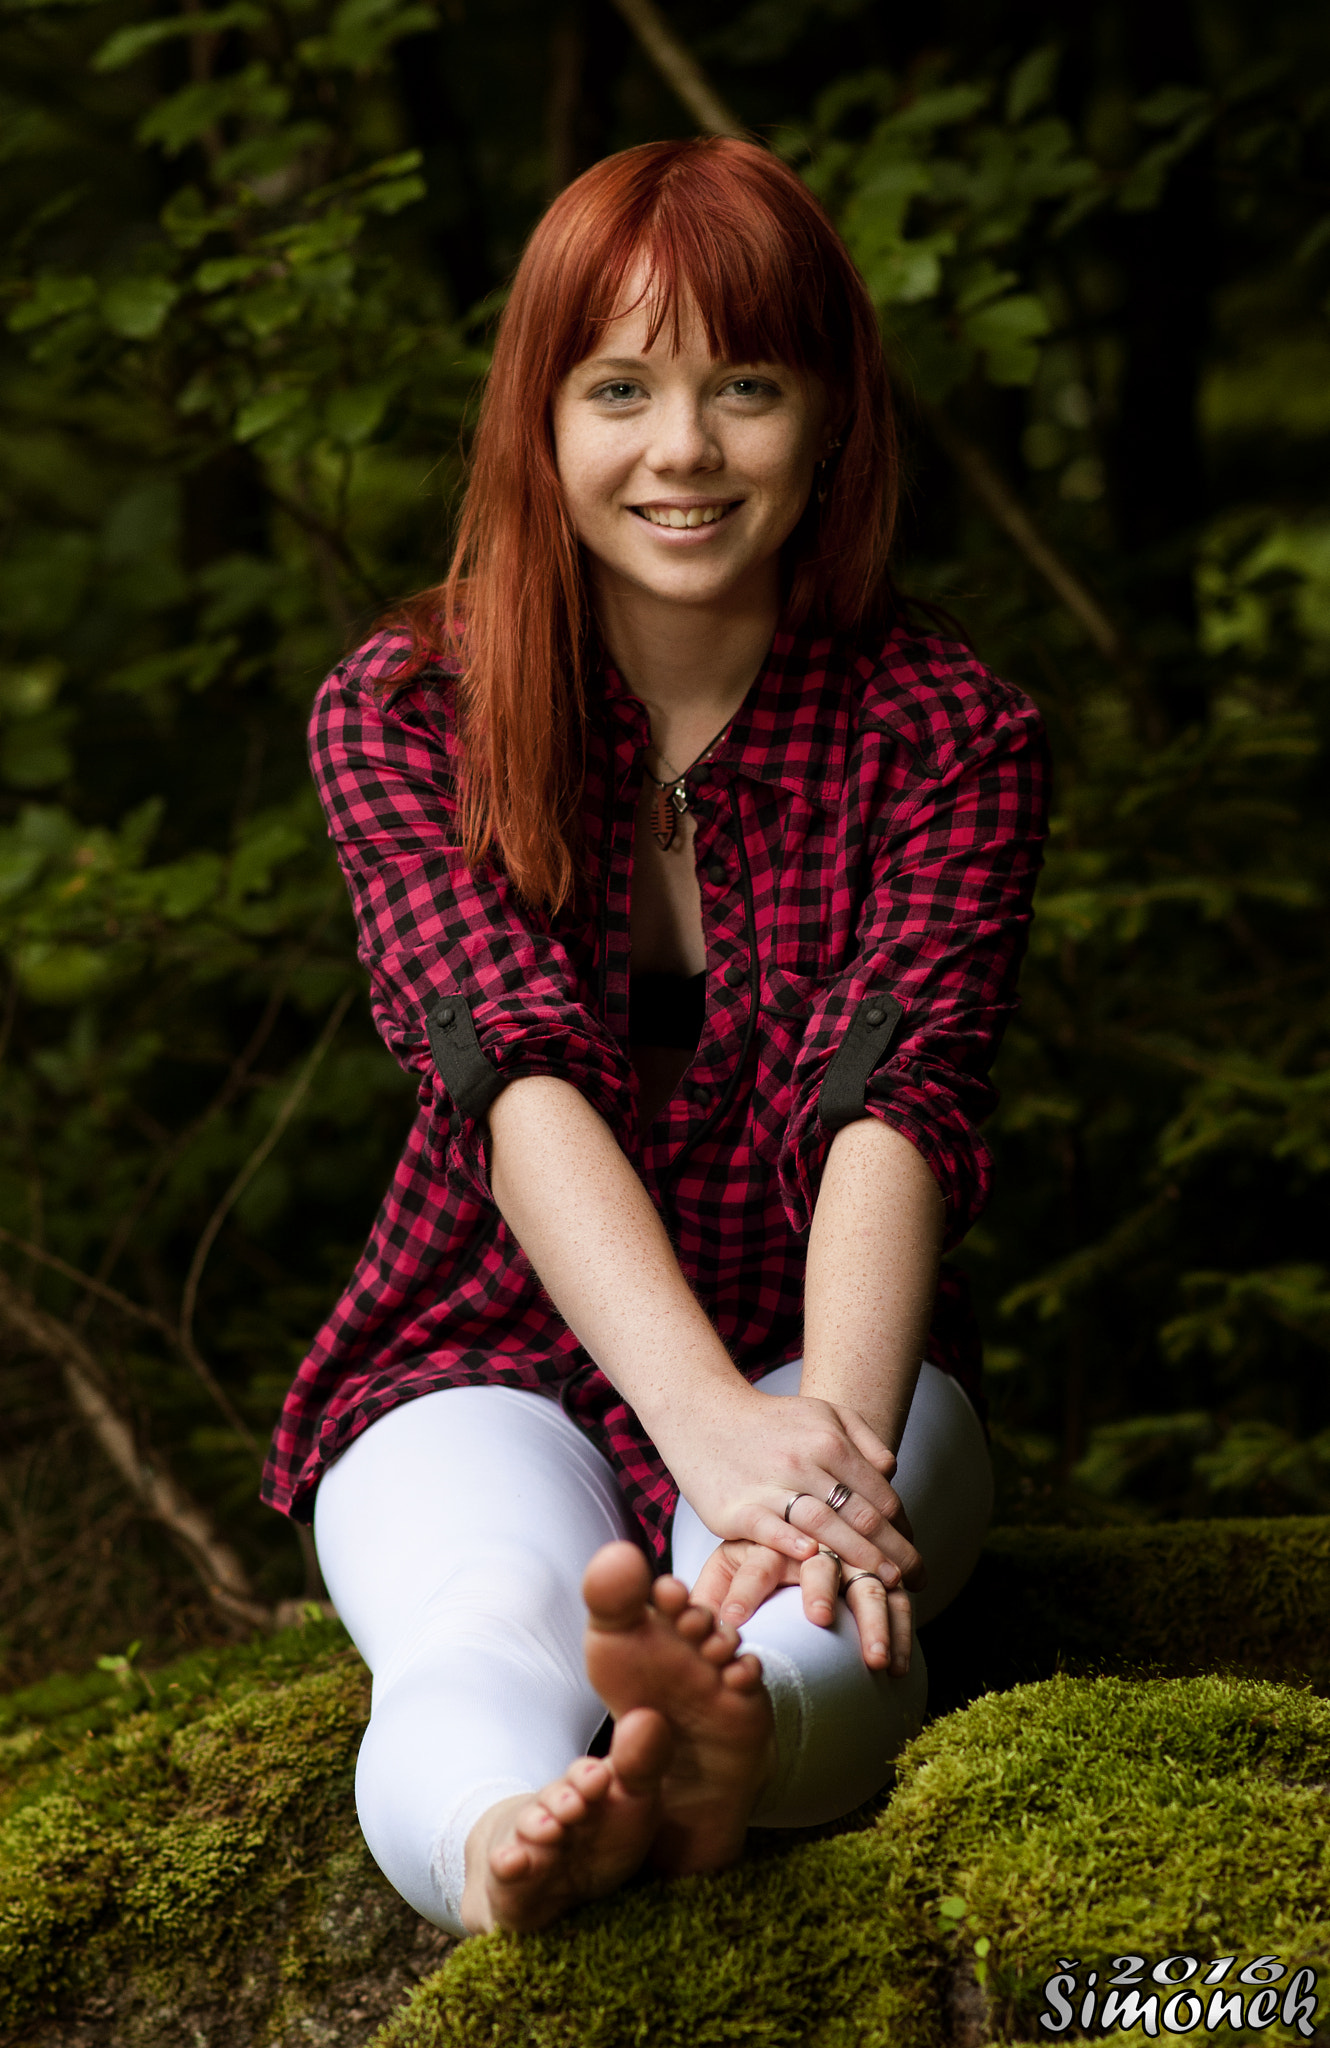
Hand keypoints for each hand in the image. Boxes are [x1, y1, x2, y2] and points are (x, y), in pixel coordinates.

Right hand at [655, 1380, 924, 1592]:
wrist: (702, 1415)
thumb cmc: (770, 1422)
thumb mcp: (822, 1412)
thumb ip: (863, 1438)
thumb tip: (891, 1474)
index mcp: (828, 1440)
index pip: (878, 1494)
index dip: (902, 1529)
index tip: (914, 1555)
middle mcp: (802, 1461)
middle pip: (860, 1516)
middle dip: (893, 1553)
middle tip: (914, 1582)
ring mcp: (768, 1485)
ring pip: (824, 1527)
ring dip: (857, 1560)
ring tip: (881, 1586)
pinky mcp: (735, 1508)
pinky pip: (771, 1530)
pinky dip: (793, 1546)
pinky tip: (814, 1561)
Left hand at [690, 1537, 914, 1675]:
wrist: (793, 1519)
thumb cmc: (746, 1565)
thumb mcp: (720, 1575)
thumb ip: (701, 1599)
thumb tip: (671, 1618)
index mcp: (765, 1541)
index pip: (756, 1561)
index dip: (744, 1591)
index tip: (731, 1625)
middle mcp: (810, 1543)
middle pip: (819, 1561)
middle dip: (820, 1590)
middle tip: (819, 1622)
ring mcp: (848, 1555)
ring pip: (866, 1577)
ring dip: (874, 1617)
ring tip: (874, 1662)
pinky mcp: (875, 1572)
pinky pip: (896, 1595)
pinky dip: (901, 1627)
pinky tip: (897, 1666)